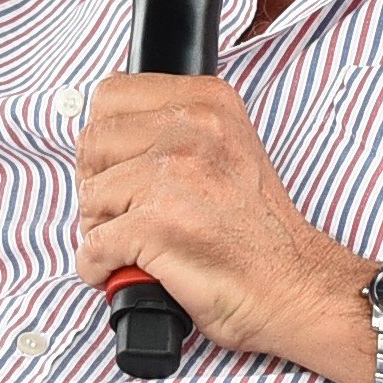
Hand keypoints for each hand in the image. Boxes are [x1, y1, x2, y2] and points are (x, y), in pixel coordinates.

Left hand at [74, 73, 356, 374]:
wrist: (291, 288)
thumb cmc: (257, 232)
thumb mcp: (225, 149)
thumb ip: (173, 130)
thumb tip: (105, 134)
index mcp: (207, 102)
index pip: (112, 94)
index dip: (106, 140)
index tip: (120, 169)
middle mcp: (193, 129)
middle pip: (94, 143)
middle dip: (99, 185)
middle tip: (125, 213)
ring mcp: (174, 176)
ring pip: (91, 197)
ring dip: (101, 230)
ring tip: (135, 245)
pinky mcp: (157, 225)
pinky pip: (93, 247)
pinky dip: (100, 268)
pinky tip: (128, 271)